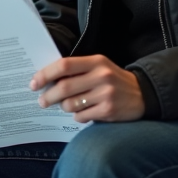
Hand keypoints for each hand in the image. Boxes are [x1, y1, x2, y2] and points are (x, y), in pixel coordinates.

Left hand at [30, 55, 144, 122]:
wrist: (143, 94)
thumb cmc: (113, 80)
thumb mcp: (99, 67)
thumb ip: (78, 71)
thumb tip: (47, 80)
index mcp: (96, 61)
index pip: (65, 65)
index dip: (45, 74)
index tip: (34, 83)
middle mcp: (101, 76)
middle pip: (64, 87)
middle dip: (48, 96)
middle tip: (42, 101)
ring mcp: (106, 94)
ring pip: (71, 104)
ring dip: (64, 107)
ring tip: (67, 105)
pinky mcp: (108, 111)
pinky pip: (81, 116)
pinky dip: (77, 116)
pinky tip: (83, 113)